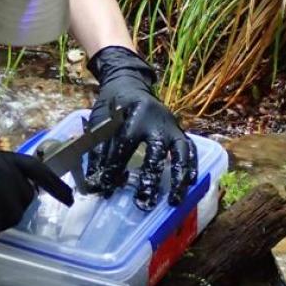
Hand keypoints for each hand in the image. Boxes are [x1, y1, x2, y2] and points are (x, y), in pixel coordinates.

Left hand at [84, 46, 197, 210]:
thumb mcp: (98, 123)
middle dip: (150, 177)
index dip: (114, 169)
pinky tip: (189, 184)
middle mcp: (156, 119)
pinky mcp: (179, 129)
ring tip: (173, 201)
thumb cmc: (111, 106)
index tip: (106, 189)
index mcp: (132, 114)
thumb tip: (94, 183)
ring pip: (180, 151)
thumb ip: (96, 151)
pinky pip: (190, 148)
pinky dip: (191, 167)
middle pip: (156, 150)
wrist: (128, 83)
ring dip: (178, 178)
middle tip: (143, 202)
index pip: (123, 146)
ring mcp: (171, 124)